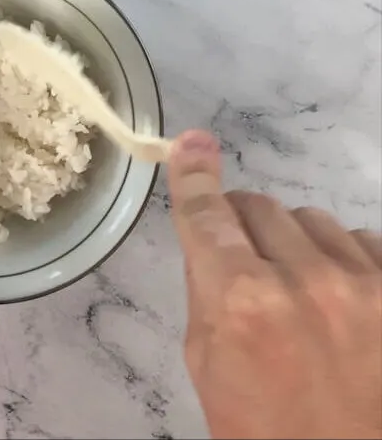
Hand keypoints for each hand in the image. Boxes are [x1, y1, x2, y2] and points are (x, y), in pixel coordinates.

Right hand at [167, 130, 381, 439]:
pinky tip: (339, 297)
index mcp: (241, 300)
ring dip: (295, 243)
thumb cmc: (264, 427)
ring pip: (313, 219)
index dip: (194, 175)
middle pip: (261, 208)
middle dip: (243, 227)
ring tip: (298, 291)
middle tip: (243, 261)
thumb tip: (209, 240)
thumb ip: (206, 292)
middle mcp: (304, 280)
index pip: (209, 215)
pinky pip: (365, 240)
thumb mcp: (208, 365)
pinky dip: (345, 259)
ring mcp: (364, 285)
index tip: (190, 144)